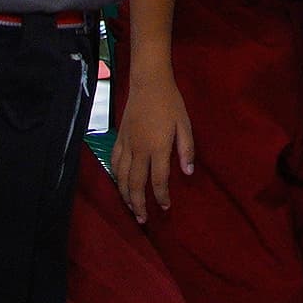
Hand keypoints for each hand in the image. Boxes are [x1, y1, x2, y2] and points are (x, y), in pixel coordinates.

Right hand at [111, 77, 192, 224]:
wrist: (148, 83)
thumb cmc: (170, 103)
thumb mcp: (185, 125)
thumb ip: (186, 150)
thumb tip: (188, 173)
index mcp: (157, 147)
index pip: (158, 180)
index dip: (161, 196)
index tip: (166, 206)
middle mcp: (139, 150)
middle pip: (135, 184)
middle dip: (138, 204)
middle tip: (143, 219)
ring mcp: (126, 144)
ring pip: (120, 176)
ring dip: (125, 195)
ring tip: (131, 207)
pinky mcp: (119, 138)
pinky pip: (114, 162)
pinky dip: (115, 176)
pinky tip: (119, 183)